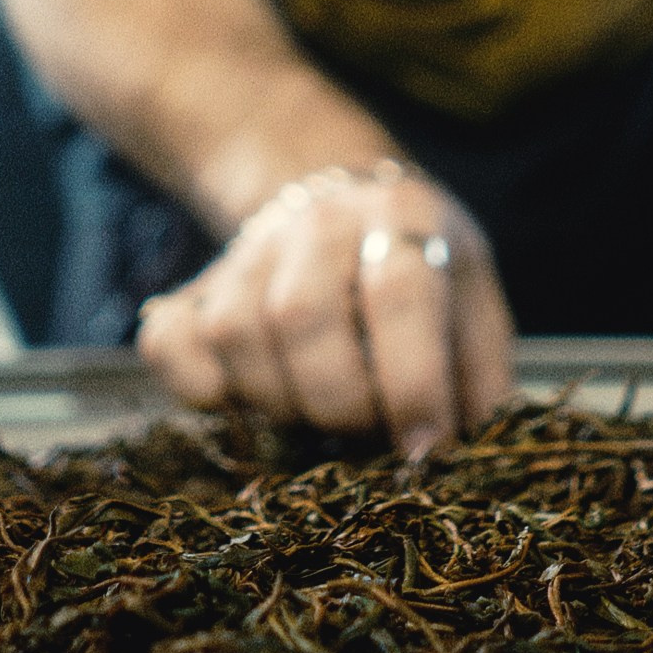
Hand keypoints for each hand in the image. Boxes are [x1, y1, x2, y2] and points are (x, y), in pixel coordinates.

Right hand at [136, 160, 515, 457]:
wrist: (336, 196)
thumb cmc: (417, 265)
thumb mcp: (471, 294)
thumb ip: (480, 372)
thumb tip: (474, 457)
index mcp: (402, 217)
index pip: (398, 293)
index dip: (412, 382)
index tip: (422, 448)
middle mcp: (319, 222)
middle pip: (302, 317)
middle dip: (339, 401)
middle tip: (366, 428)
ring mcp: (249, 251)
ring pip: (238, 335)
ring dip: (280, 401)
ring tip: (316, 407)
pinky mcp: (195, 287)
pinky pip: (172, 346)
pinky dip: (202, 389)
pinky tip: (248, 394)